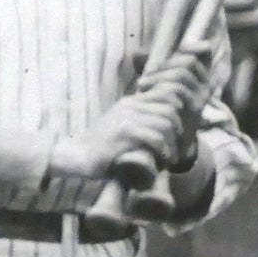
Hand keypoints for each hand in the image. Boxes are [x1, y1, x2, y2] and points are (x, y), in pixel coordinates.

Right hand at [60, 89, 187, 177]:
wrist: (77, 155)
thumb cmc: (102, 147)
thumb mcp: (123, 127)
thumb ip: (140, 121)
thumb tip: (167, 126)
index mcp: (132, 101)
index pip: (167, 95)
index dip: (180, 114)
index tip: (179, 135)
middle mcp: (130, 105)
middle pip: (171, 108)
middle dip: (180, 131)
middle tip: (179, 148)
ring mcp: (127, 117)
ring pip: (166, 122)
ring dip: (173, 143)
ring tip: (171, 158)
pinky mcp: (124, 133)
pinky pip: (155, 137)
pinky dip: (164, 151)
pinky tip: (163, 161)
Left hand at [139, 42, 212, 117]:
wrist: (170, 147)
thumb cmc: (161, 114)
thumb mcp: (159, 90)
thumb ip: (153, 72)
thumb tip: (136, 54)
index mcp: (199, 81)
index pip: (199, 55)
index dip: (186, 50)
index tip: (166, 60)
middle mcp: (204, 88)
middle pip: (188, 62)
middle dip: (163, 67)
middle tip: (146, 78)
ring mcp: (200, 99)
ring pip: (181, 75)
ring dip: (158, 78)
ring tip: (142, 86)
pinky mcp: (193, 110)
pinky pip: (177, 90)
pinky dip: (159, 88)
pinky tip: (144, 95)